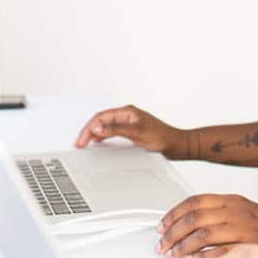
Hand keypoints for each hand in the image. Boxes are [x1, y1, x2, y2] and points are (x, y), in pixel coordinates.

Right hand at [72, 105, 186, 156]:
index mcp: (128, 112)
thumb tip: (98, 127)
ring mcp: (129, 123)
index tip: (82, 140)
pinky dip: (102, 136)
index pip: (101, 117)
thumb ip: (116, 130)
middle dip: (88, 130)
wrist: (178, 145)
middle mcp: (127, 115)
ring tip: (84, 143)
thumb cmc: (163, 138)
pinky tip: (99, 142)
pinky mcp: (132, 131)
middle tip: (79, 143)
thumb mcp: (137, 134)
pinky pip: (112, 130)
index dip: (89, 128)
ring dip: (94, 133)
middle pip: (101, 120)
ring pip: (105, 125)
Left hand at [155, 194, 257, 257]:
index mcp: (233, 201)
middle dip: (174, 232)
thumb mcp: (242, 212)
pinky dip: (202, 256)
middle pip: (196, 217)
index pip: (196, 201)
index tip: (162, 226)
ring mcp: (244, 228)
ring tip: (173, 255)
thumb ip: (217, 215)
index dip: (174, 213)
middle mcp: (237, 212)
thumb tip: (184, 224)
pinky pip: (220, 251)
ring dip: (183, 245)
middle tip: (162, 245)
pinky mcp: (249, 247)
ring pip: (204, 232)